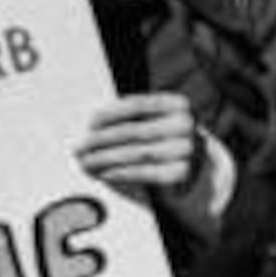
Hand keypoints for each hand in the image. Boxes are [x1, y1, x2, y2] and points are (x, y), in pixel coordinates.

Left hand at [76, 93, 234, 233]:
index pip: (137, 105)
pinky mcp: (182, 173)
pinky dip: (121, 173)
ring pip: (136, 153)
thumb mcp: (154, 121)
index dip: (110, 113)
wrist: (197, 168)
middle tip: (79, 146)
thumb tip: (90, 122)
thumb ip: (130, 117)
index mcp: (179, 103)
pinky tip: (104, 173)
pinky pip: (144, 172)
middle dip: (101, 140)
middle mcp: (187, 124)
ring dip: (106, 159)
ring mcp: (187, 149)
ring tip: (85, 162)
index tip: (88, 122)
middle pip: (134, 131)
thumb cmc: (164, 139)